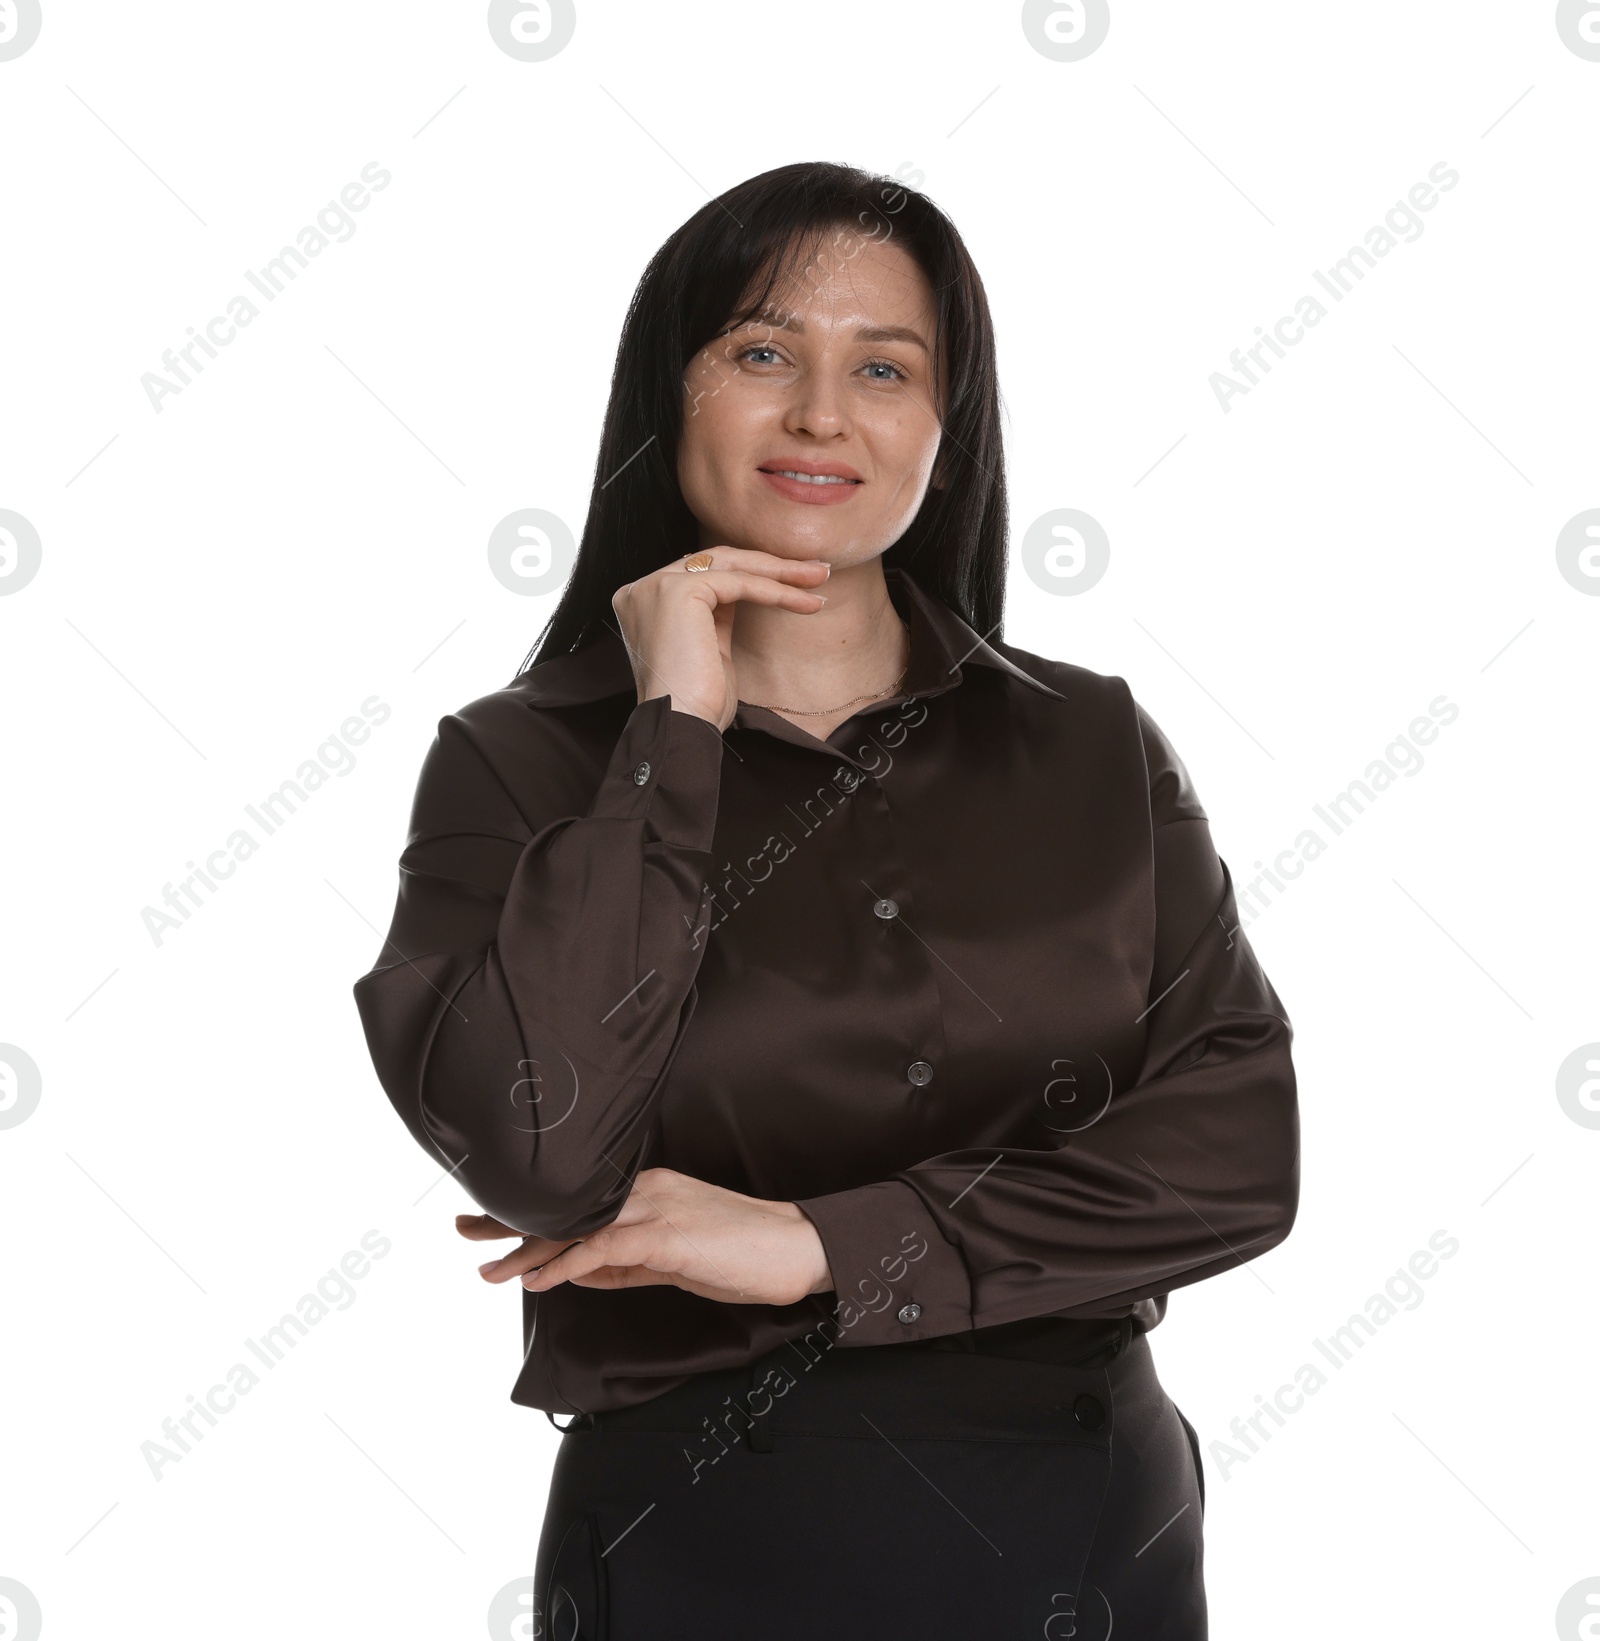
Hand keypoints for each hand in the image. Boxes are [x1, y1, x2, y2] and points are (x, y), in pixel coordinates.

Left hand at [459, 1168, 833, 1307]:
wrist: (797, 1247)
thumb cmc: (742, 1253)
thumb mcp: (673, 1260)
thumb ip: (624, 1265)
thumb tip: (574, 1272)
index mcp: (646, 1189)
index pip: (576, 1203)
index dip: (527, 1213)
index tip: (485, 1221)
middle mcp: (645, 1189)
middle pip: (565, 1206)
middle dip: (509, 1220)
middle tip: (462, 1228)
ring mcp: (656, 1207)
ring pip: (577, 1227)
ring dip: (528, 1250)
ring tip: (488, 1270)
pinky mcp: (668, 1234)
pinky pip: (604, 1249)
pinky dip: (567, 1265)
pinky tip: (540, 1280)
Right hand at [612, 548, 830, 732]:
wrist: (680, 726)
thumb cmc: (697, 703)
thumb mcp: (708, 648)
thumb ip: (717, 616)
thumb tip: (748, 589)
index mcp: (645, 600)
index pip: (705, 572)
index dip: (752, 574)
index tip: (792, 582)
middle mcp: (644, 588)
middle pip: (718, 561)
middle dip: (771, 565)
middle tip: (814, 571)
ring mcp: (657, 586)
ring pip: (731, 565)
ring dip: (781, 572)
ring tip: (818, 579)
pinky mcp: (677, 591)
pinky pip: (738, 583)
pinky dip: (775, 591)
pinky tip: (803, 602)